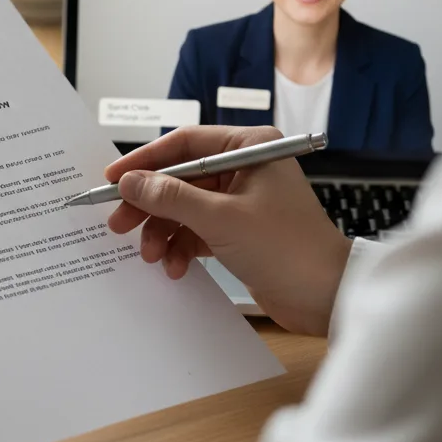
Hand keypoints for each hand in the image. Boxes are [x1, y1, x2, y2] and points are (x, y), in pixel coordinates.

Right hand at [106, 126, 352, 335]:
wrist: (328, 298)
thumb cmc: (286, 248)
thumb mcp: (220, 219)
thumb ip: (170, 197)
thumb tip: (128, 183)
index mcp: (249, 147)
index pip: (184, 144)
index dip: (145, 161)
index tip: (113, 178)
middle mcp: (245, 167)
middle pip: (180, 178)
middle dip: (150, 204)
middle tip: (119, 223)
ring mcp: (241, 199)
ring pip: (185, 207)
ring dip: (163, 231)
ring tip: (150, 254)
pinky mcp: (240, 229)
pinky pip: (197, 230)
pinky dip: (182, 246)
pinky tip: (174, 267)